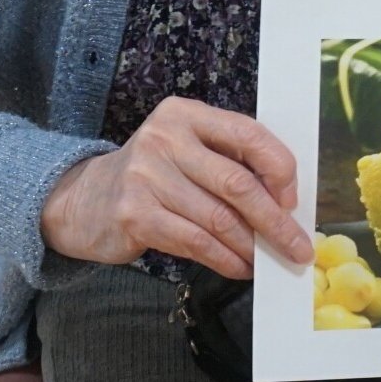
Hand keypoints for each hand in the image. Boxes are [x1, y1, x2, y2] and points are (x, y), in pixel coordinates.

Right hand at [39, 97, 309, 278]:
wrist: (82, 200)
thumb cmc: (154, 175)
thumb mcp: (188, 150)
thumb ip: (229, 161)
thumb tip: (285, 200)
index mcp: (187, 114)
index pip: (249, 134)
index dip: (280, 169)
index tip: (294, 200)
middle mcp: (165, 139)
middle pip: (237, 183)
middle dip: (275, 220)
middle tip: (298, 246)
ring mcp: (146, 177)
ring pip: (218, 218)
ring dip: (251, 245)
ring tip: (269, 260)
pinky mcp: (134, 215)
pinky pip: (195, 242)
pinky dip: (224, 259)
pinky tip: (240, 267)